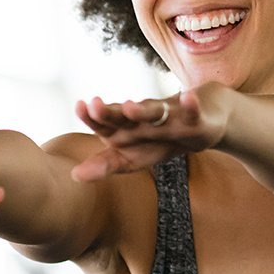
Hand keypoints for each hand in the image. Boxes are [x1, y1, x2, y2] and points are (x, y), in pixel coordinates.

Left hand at [71, 85, 229, 181]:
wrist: (200, 124)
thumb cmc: (158, 142)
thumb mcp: (131, 158)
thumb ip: (105, 165)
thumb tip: (73, 176)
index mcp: (126, 127)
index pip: (104, 123)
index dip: (92, 117)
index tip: (79, 106)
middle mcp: (143, 118)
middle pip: (124, 114)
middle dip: (110, 111)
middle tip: (94, 105)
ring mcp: (168, 116)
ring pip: (154, 111)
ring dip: (142, 110)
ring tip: (130, 106)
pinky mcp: (193, 118)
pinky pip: (192, 111)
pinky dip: (190, 105)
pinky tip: (188, 97)